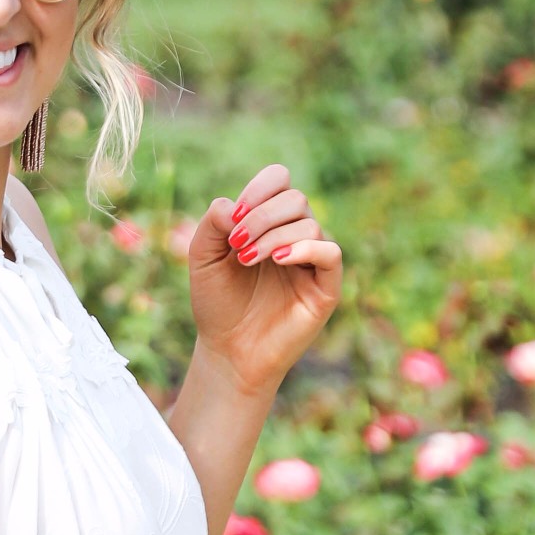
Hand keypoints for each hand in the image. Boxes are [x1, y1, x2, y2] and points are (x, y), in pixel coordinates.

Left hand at [186, 166, 342, 398]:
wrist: (228, 353)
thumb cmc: (217, 305)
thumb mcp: (203, 258)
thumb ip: (213, 223)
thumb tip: (236, 205)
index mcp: (268, 223)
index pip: (279, 181)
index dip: (260, 189)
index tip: (235, 216)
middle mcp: (294, 237)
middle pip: (295, 199)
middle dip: (262, 215)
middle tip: (237, 243)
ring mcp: (312, 262)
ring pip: (310, 223)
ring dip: (274, 235)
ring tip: (247, 259)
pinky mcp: (325, 288)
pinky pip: (331, 253)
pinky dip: (306, 248)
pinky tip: (278, 260)